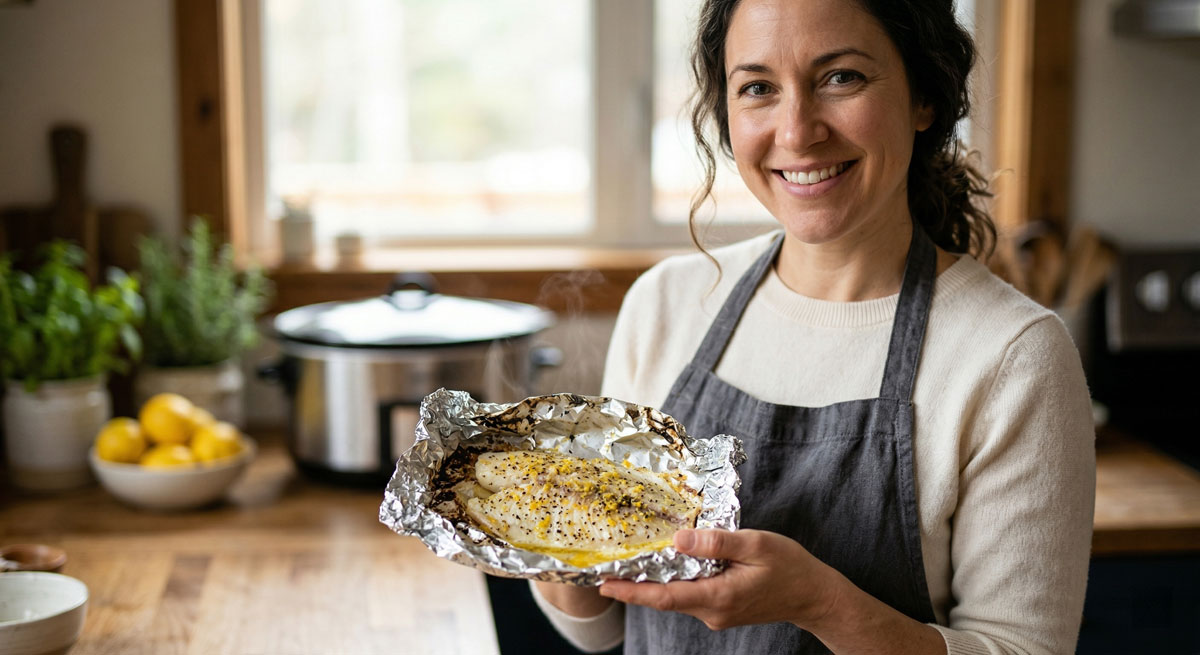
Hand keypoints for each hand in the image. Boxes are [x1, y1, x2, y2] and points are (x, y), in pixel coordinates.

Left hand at [598, 529, 841, 630]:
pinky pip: (690, 594)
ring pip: (676, 596)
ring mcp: (716, 613)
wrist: (814, 595)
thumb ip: (715, 542)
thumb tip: (678, 539)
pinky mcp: (721, 609)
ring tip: (628, 561)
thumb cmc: (789, 567)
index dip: (630, 592)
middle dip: (633, 585)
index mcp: (718, 596)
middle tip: (605, 567)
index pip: (664, 597)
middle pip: (664, 598)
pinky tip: (666, 563)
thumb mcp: (755, 544)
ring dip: (652, 582)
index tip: (604, 584)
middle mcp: (712, 611)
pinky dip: (673, 581)